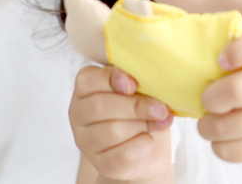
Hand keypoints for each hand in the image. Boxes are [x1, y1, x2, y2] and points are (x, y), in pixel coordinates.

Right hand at [69, 65, 173, 182]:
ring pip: (111, 131)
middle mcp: (79, 114)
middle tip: (161, 108)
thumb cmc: (142, 109)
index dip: (110, 79)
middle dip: (135, 106)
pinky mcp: (102, 163)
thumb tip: (154, 77)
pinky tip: (150, 139)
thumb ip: (140, 79)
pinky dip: (143, 145)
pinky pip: (123, 154)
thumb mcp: (141, 88)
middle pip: (99, 106)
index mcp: (86, 89)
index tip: (134, 84)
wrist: (148, 147)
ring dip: (144, 124)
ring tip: (162, 121)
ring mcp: (87, 141)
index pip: (87, 79)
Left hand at [197, 27, 241, 163]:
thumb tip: (197, 61)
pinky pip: (226, 150)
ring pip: (221, 126)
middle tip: (210, 99)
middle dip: (209, 97)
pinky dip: (218, 144)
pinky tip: (228, 136)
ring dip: (207, 125)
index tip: (222, 60)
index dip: (238, 49)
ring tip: (214, 120)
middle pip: (235, 90)